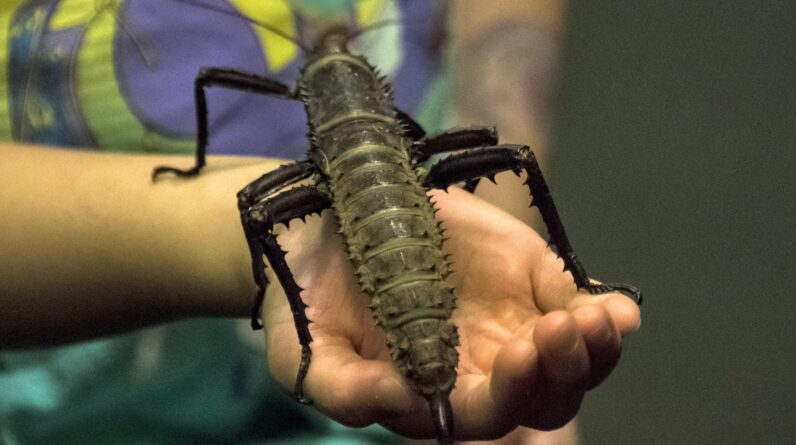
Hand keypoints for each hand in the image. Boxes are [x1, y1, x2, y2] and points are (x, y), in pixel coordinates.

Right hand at [261, 187, 639, 440]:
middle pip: (546, 395)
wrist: (323, 230)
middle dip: (564, 370)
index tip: (521, 352)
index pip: (490, 412)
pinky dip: (606, 312)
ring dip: (595, 348)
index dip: (513, 393)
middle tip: (559, 328)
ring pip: (574, 359)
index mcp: (438, 393)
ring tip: (596, 318)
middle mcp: (483, 366)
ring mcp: (511, 322)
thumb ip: (347, 391)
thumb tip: (402, 401)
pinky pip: (577, 302)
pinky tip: (617, 310)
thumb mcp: (307, 352)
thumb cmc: (309, 300)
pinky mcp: (527, 278)